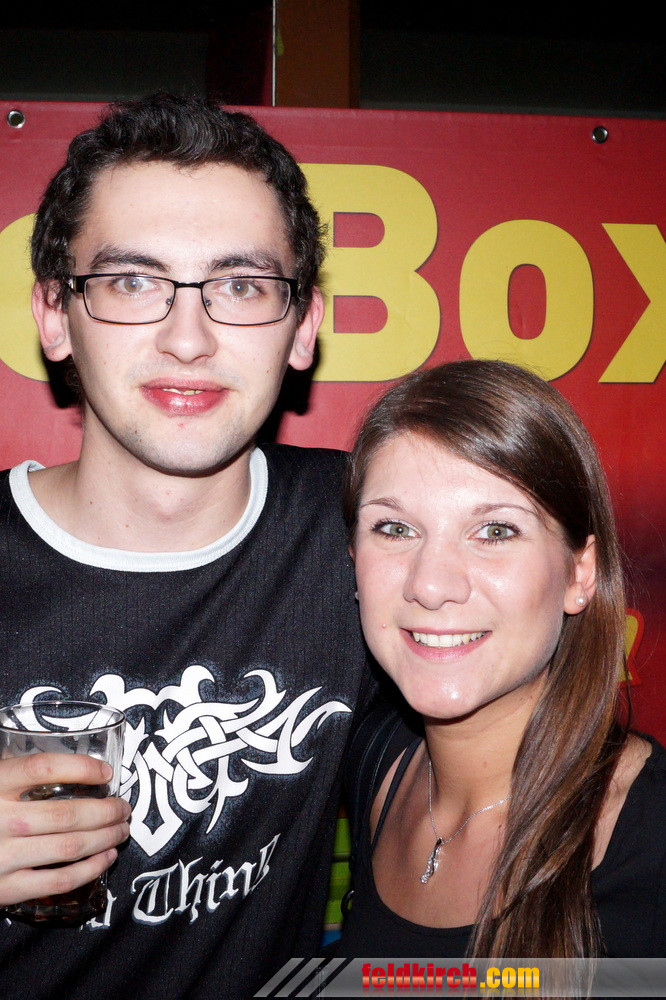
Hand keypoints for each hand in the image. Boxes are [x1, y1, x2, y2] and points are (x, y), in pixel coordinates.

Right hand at [0, 753, 130, 906]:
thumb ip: (19, 772)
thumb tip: (76, 766)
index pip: (44, 767)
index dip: (82, 768)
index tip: (106, 773)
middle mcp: (0, 819)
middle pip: (67, 812)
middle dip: (107, 810)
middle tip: (123, 807)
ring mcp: (3, 856)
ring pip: (70, 846)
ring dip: (105, 837)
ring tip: (121, 830)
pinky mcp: (6, 888)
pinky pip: (58, 881)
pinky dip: (89, 869)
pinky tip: (105, 857)